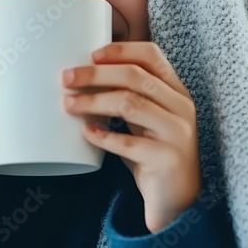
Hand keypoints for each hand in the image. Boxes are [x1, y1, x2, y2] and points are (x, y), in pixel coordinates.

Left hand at [61, 41, 200, 232]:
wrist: (176, 197)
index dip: (121, 50)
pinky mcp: (166, 159)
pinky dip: (103, 136)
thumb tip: (82, 74)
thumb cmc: (154, 151)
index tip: (91, 54)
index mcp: (176, 91)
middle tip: (66, 78)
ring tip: (68, 105)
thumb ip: (129, 95)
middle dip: (96, 74)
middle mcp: (181, 107)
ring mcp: (177, 133)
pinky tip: (86, 132)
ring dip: (93, 101)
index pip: (152, 56)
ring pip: (131, 104)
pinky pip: (129, 143)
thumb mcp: (147, 118)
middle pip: (135, 77)